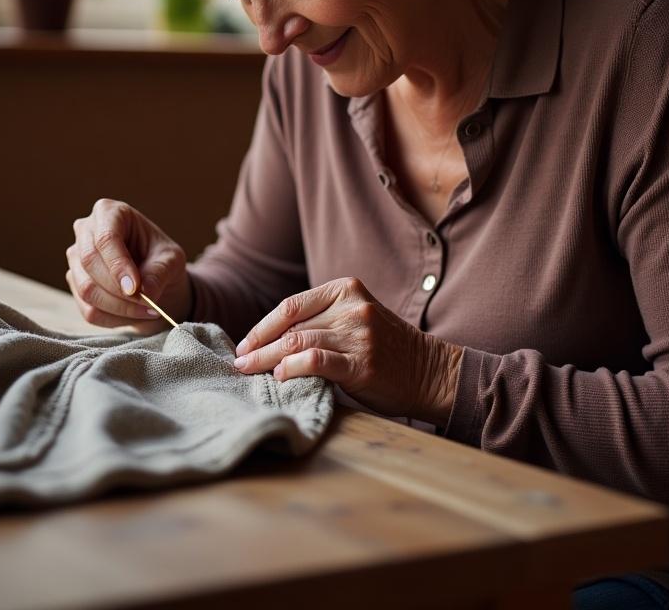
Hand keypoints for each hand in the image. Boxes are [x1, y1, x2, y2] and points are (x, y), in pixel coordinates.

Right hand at [65, 198, 190, 333]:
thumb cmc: (162, 259)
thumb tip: (145, 292)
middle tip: (148, 303)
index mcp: (110, 212)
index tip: (136, 288)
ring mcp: (76, 257)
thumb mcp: (172, 260)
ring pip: (87, 289)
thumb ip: (159, 273)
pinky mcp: (75, 283)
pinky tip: (135, 314)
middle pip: (90, 262)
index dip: (118, 265)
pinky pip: (88, 309)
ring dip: (119, 307)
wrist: (156, 279)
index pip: (106, 238)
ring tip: (148, 309)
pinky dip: (114, 318)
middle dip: (119, 290)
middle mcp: (86, 230)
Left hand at [231, 277, 462, 424]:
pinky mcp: (362, 362)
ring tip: (249, 373)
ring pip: (297, 343)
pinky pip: (317, 362)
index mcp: (345, 289)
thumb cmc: (386, 348)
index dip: (262, 327)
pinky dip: (292, 369)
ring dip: (267, 360)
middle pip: (291, 327)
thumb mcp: (354, 320)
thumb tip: (269, 342)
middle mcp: (351, 307)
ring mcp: (358, 333)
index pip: (291, 306)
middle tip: (238, 363)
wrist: (430, 371)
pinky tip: (280, 378)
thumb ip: (320, 323)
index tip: (244, 345)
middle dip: (259, 347)